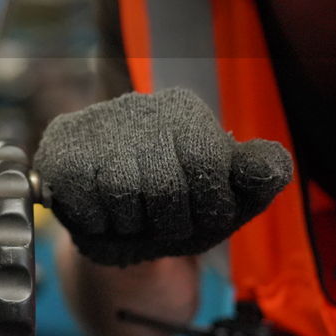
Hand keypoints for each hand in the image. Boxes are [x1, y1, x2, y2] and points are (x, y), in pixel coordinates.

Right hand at [35, 88, 291, 266]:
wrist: (115, 230)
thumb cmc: (176, 210)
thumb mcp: (225, 199)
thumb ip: (259, 178)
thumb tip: (275, 164)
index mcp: (185, 112)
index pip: (206, 163)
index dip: (208, 209)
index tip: (201, 218)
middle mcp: (140, 105)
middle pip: (163, 184)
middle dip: (168, 223)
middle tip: (162, 223)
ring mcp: (96, 122)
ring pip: (121, 191)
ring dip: (130, 225)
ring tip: (131, 217)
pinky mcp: (61, 145)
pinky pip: (84, 198)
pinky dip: (97, 223)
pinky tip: (101, 213)